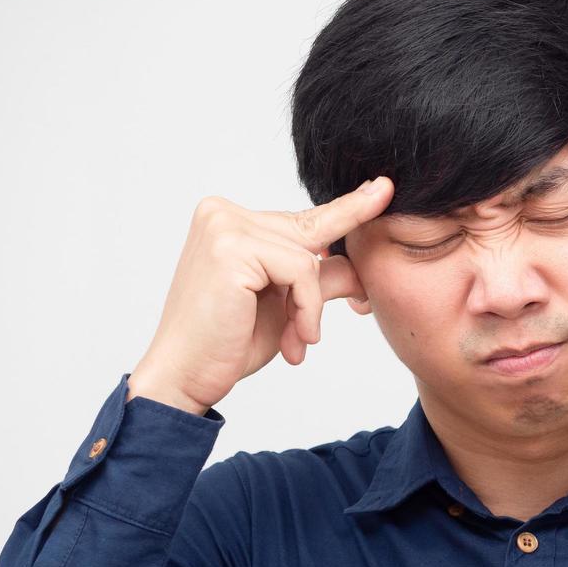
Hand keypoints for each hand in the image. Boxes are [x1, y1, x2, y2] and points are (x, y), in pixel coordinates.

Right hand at [127, 177, 394, 413]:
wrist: (184, 376)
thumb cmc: (228, 344)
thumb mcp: (287, 306)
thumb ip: (320, 278)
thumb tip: (360, 266)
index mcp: (231, 221)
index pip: (302, 218)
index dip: (349, 209)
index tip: (383, 189)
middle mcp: (223, 213)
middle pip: (311, 233)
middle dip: (322, 288)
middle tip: (325, 323)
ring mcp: (223, 225)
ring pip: (308, 257)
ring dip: (311, 307)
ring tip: (297, 340)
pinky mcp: (230, 247)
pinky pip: (300, 270)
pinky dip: (306, 309)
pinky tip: (295, 338)